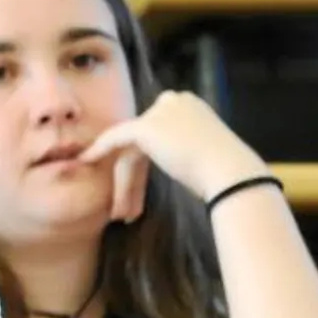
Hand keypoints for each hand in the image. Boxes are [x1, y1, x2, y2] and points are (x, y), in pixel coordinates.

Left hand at [79, 90, 268, 219]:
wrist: (232, 172)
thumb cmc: (226, 173)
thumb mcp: (203, 157)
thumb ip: (183, 153)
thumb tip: (176, 163)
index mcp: (191, 108)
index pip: (158, 139)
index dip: (144, 167)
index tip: (138, 195)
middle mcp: (175, 102)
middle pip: (142, 146)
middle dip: (133, 180)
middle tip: (127, 211)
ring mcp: (160, 112)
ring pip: (131, 151)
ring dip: (125, 185)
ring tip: (121, 214)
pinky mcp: (146, 126)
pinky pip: (115, 139)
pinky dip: (99, 152)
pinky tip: (85, 163)